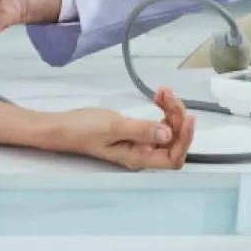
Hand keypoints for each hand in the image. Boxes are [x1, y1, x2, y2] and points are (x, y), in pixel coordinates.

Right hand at [51, 87, 196, 169]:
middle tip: (167, 94)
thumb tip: (168, 135)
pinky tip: (158, 96)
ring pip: (168, 130)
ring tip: (162, 91)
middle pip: (174, 141)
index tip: (187, 116)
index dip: (185, 140)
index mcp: (139, 158)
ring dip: (170, 110)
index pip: (174, 158)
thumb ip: (140, 131)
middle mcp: (143, 154)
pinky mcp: (136, 133)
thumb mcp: (113, 127)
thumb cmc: (84, 129)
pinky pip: (158, 124)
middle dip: (177, 117)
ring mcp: (140, 144)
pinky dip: (162, 110)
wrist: (63, 126)